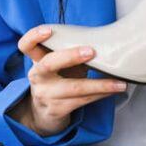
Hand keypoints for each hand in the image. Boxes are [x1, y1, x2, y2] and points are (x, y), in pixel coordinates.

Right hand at [9, 25, 126, 136]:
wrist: (42, 115)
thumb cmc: (56, 83)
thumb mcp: (57, 67)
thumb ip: (68, 53)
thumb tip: (102, 41)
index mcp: (37, 62)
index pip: (26, 46)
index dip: (34, 36)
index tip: (48, 30)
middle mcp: (38, 77)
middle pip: (48, 63)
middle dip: (70, 56)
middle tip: (91, 52)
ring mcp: (46, 95)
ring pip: (74, 87)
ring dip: (100, 84)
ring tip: (119, 83)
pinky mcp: (57, 110)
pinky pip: (82, 101)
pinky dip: (100, 95)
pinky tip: (112, 91)